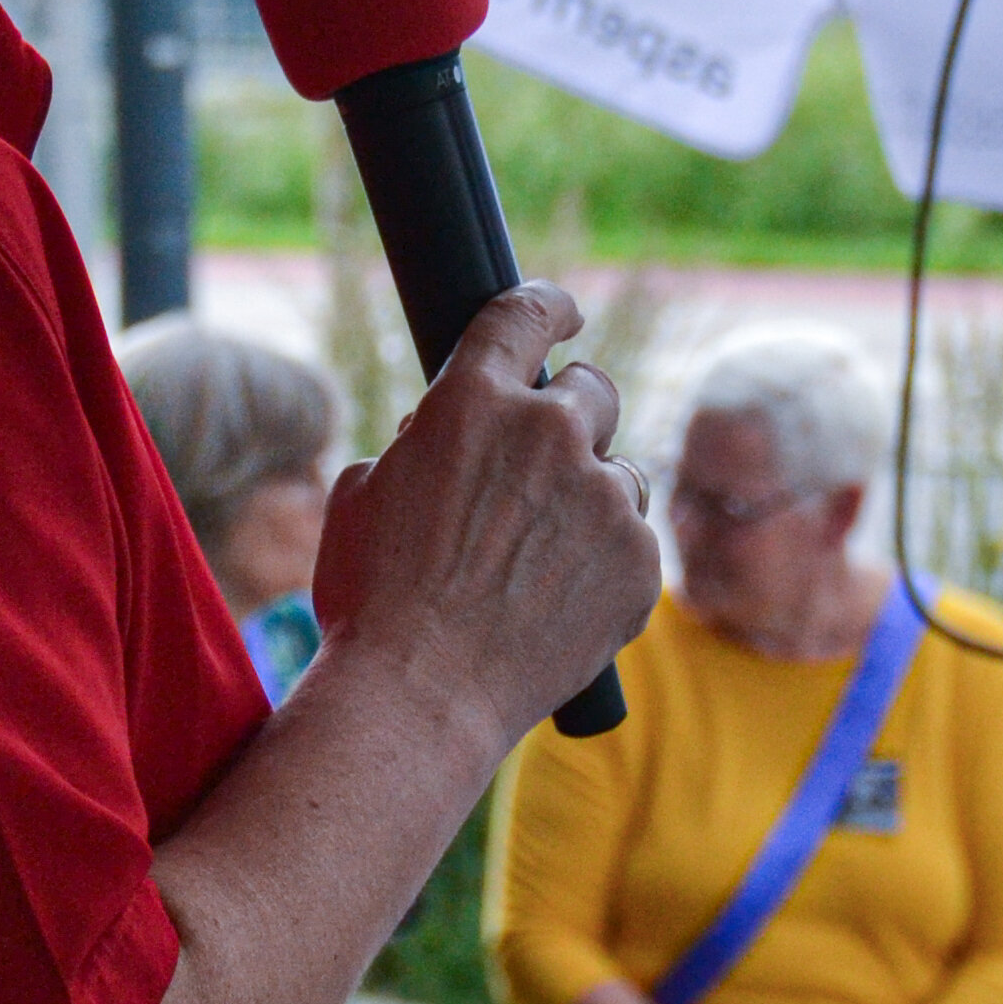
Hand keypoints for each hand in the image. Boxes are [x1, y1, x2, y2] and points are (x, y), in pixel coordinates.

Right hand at [313, 285, 655, 740]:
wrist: (422, 696)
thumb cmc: (373, 602)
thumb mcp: (363, 496)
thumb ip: (417, 445)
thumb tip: (443, 435)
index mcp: (472, 400)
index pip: (524, 313)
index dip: (548, 307)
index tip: (564, 314)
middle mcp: (549, 433)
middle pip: (593, 390)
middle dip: (572, 417)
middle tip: (546, 463)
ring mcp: (603, 496)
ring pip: (618, 472)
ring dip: (590, 498)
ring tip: (539, 561)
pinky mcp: (639, 560)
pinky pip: (633, 541)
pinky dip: (606, 562)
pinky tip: (560, 602)